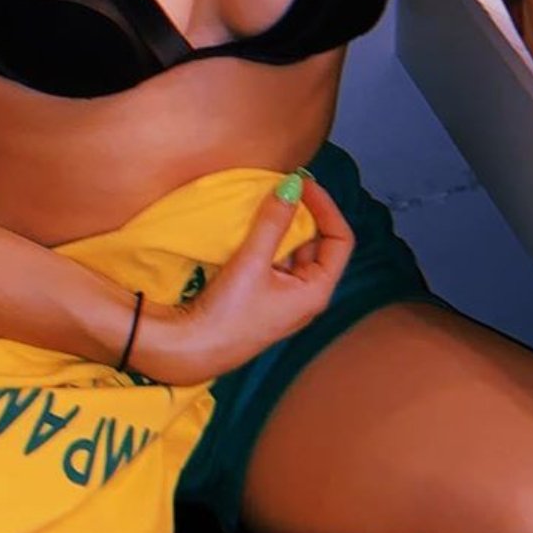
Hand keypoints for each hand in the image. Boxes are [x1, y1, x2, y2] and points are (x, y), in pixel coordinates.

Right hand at [142, 175, 354, 384]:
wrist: (192, 350)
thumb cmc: (228, 312)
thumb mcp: (251, 262)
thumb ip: (273, 222)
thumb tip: (292, 184)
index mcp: (316, 291)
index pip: (340, 239)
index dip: (326, 206)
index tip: (302, 183)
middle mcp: (308, 296)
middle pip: (320, 244)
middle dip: (305, 214)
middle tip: (285, 186)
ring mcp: (287, 298)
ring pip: (296, 252)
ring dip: (285, 226)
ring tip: (267, 200)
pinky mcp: (266, 298)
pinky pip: (277, 261)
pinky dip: (270, 240)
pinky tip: (253, 226)